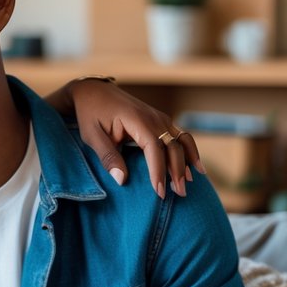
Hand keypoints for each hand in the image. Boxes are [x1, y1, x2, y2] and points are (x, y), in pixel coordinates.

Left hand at [63, 77, 204, 198]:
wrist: (94, 91)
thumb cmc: (91, 114)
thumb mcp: (92, 136)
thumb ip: (107, 157)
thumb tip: (121, 180)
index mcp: (137, 120)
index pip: (154, 149)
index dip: (158, 171)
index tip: (160, 192)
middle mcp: (154, 117)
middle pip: (173, 146)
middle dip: (177, 172)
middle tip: (179, 194)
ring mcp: (160, 117)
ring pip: (182, 141)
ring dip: (187, 162)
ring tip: (190, 183)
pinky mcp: (161, 121)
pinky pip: (181, 136)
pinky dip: (189, 151)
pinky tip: (195, 167)